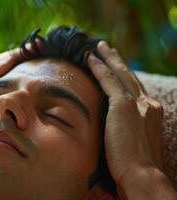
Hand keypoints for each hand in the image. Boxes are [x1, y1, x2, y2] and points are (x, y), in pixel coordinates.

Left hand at [87, 42, 163, 185]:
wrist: (141, 173)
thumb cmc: (134, 165)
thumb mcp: (134, 141)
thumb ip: (127, 128)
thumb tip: (113, 128)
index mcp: (151, 112)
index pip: (136, 88)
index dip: (125, 76)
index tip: (116, 67)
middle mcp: (148, 104)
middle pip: (130, 76)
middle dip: (117, 60)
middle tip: (106, 47)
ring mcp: (137, 104)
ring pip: (120, 74)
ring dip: (108, 58)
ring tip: (98, 47)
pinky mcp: (123, 106)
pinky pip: (109, 81)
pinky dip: (99, 69)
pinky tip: (91, 59)